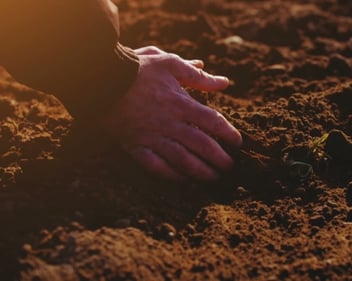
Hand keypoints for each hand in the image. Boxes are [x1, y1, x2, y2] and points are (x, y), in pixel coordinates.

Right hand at [102, 46, 241, 181]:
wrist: (100, 78)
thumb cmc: (138, 68)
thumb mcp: (170, 64)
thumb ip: (198, 76)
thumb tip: (224, 82)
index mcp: (181, 103)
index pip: (212, 122)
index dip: (228, 134)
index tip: (238, 143)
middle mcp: (170, 123)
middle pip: (201, 145)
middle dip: (219, 158)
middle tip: (230, 167)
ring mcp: (152, 137)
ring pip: (182, 160)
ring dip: (200, 171)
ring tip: (213, 178)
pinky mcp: (134, 146)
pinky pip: (155, 166)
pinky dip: (170, 175)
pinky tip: (182, 180)